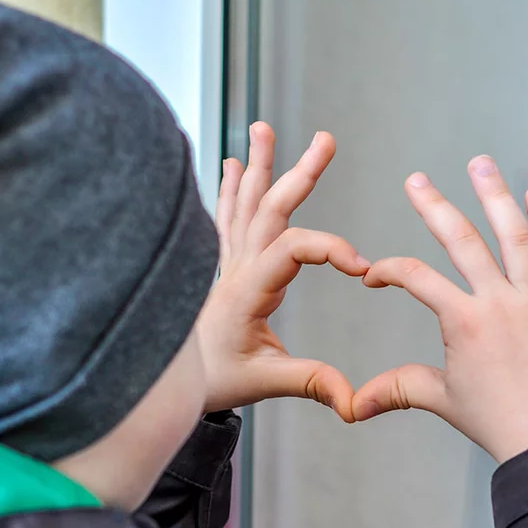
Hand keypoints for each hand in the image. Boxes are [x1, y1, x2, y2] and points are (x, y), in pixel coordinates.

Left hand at [196, 123, 369, 419]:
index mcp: (248, 290)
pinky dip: (230, 188)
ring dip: (257, 165)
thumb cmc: (215, 380)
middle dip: (299, 173)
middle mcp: (236, 268)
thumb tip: (355, 401)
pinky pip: (226, 218)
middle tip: (326, 140)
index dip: (330, 249)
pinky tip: (230, 163)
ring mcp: (227, 264)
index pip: (293, 249)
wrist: (164, 383)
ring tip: (263, 127)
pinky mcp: (224, 267)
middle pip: (270, 209)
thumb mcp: (266, 382)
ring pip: (245, 204)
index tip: (363, 270)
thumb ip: (312, 384)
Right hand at [351, 155, 527, 462]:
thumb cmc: (500, 424)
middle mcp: (500, 302)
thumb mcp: (444, 401)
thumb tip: (353, 405)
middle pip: (462, 240)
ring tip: (480, 164)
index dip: (389, 270)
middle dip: (435, 205)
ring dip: (495, 196)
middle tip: (416, 179)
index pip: (416, 278)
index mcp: (464, 322)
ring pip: (515, 236)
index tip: (377, 276)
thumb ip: (400, 389)